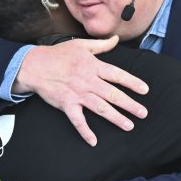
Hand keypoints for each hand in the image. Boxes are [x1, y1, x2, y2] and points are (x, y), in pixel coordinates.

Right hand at [13, 36, 148, 146]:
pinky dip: (85, 131)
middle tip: (143, 113)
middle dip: (130, 105)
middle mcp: (88, 81)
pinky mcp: (67, 104)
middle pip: (113, 94)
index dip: (132, 82)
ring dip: (115, 118)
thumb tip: (116, 39)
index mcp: (93, 66)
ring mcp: (78, 94)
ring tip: (129, 125)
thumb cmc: (59, 54)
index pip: (117, 75)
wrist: (35, 66)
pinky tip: (93, 141)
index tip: (145, 90)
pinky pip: (77, 120)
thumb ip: (101, 45)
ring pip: (100, 108)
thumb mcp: (81, 45)